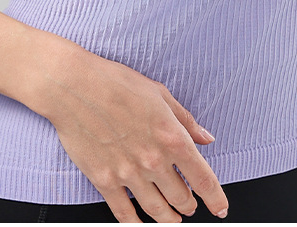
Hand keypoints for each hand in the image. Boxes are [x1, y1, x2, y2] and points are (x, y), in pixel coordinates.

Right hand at [38, 41, 228, 222]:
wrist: (75, 86)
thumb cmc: (116, 83)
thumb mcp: (159, 93)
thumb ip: (185, 119)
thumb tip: (206, 138)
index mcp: (172, 137)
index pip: (203, 178)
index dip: (216, 198)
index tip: (220, 207)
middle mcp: (154, 160)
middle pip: (181, 198)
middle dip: (190, 205)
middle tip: (191, 206)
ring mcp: (129, 173)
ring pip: (157, 210)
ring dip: (169, 220)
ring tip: (173, 220)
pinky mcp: (105, 180)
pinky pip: (124, 214)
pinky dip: (136, 225)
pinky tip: (141, 225)